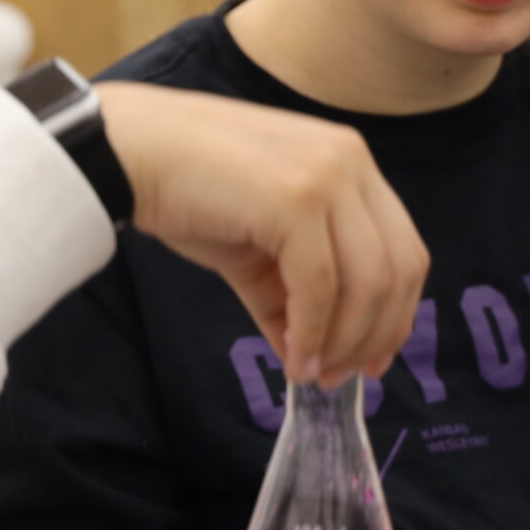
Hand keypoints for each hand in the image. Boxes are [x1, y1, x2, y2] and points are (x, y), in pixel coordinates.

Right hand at [97, 82, 427, 384]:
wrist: (126, 152)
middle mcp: (351, 160)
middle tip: (340, 377)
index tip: (370, 361)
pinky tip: (293, 359)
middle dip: (376, 335)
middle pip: (399, 268)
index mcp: (351, 163)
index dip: (395, 313)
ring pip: (369, 282)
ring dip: (344, 341)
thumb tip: (308, 358)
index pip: (402, 248)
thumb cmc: (184, 191)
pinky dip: (313, 333)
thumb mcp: (253, 248)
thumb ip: (290, 295)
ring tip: (312, 373)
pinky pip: (321, 286)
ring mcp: (327, 175)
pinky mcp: (295, 198)